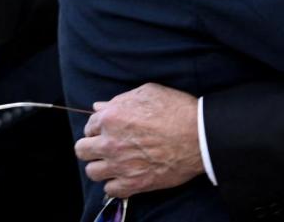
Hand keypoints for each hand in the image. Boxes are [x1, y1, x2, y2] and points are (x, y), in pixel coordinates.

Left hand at [76, 83, 202, 197]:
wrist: (200, 135)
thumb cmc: (177, 110)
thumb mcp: (149, 93)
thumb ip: (121, 100)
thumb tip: (100, 106)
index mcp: (112, 117)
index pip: (89, 126)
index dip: (98, 127)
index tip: (109, 130)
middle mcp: (110, 143)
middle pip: (82, 150)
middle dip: (91, 146)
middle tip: (107, 146)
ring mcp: (120, 165)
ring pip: (92, 172)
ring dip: (101, 166)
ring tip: (115, 162)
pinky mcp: (134, 183)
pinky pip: (110, 189)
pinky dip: (115, 184)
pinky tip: (125, 175)